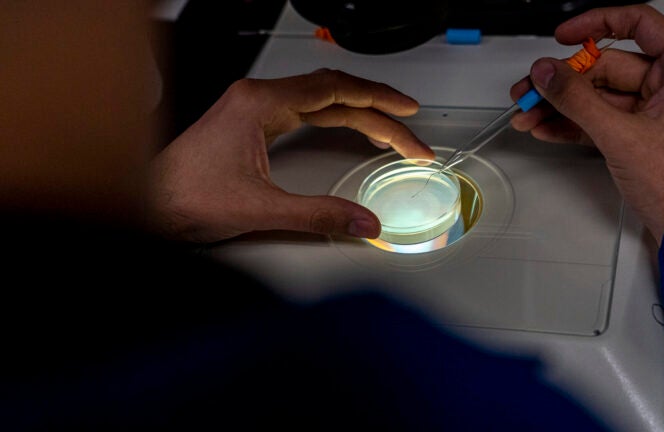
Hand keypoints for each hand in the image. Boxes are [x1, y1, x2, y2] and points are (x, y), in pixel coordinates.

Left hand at [148, 69, 433, 242]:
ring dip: (360, 114)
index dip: (378, 101)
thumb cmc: (184, 196)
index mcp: (259, 103)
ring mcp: (255, 108)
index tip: (407, 112)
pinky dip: (337, 119)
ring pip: (322, 100)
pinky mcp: (253, 123)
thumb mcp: (260, 209)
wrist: (147, 203)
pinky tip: (351, 129)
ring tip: (391, 131)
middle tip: (410, 132)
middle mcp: (258, 98)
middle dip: (378, 111)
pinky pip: (306, 111)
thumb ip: (318, 215)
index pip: (335, 91)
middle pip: (334, 93)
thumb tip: (363, 223)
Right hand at [509, 5, 663, 243]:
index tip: (564, 37)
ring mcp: (663, 110)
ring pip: (603, 96)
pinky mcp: (649, 134)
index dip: (595, 25)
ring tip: (530, 114)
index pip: (637, 23)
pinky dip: (577, 124)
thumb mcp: (621, 135)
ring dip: (564, 107)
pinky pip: (606, 119)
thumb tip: (549, 74)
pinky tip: (549, 128)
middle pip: (610, 66)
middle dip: (564, 82)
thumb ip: (577, 99)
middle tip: (532, 91)